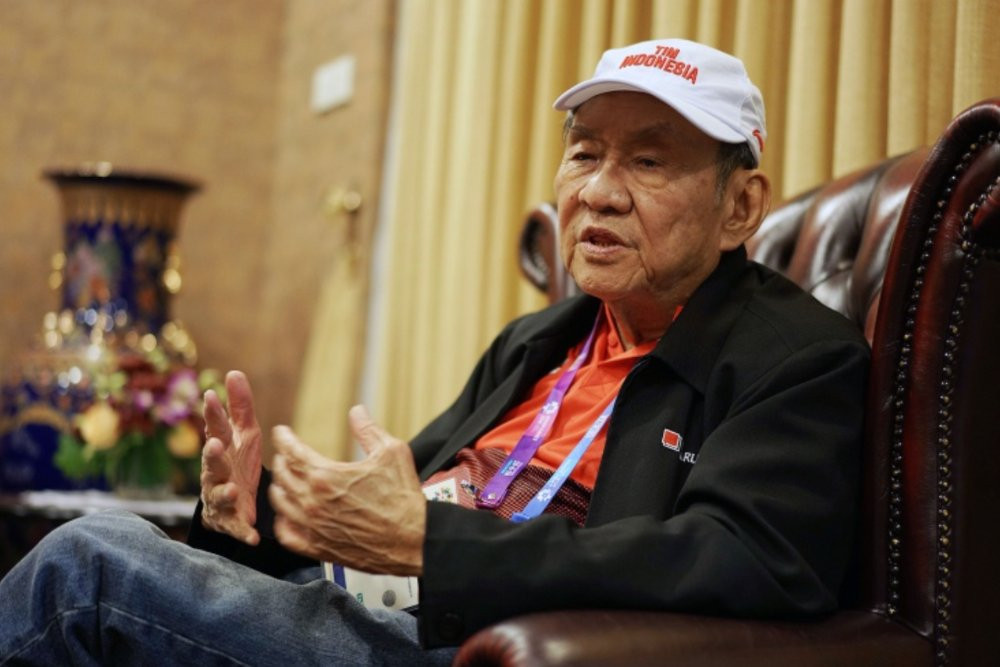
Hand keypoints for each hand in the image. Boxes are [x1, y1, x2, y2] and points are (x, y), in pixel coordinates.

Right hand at [199, 371, 262, 544]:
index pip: (216, 428)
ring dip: (225, 492)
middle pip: (212, 462)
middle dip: (213, 454)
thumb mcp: (244, 432)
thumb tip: (234, 372)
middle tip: (215, 445)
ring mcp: (221, 497)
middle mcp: (216, 472)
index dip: (212, 414)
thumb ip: (239, 406)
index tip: (210, 397)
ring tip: (232, 490)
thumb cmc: (238, 460)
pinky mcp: (231, 520)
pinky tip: (252, 536)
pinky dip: (243, 531)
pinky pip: (236, 527)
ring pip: (220, 494)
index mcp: (221, 447)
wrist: (233, 502)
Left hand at [268, 405, 425, 575]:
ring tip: (284, 480)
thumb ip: (368, 430)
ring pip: (280, 504)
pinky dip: (282, 522)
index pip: (291, 451)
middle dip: (281, 459)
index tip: (281, 432)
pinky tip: (287, 515)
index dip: (283, 438)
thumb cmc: (403, 498)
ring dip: (279, 487)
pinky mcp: (318, 548)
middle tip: (285, 453)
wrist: (413, 540)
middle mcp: (312, 502)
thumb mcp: (391, 453)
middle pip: (282, 475)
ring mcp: (313, 527)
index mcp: (326, 476)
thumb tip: (356, 411)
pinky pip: (287, 535)